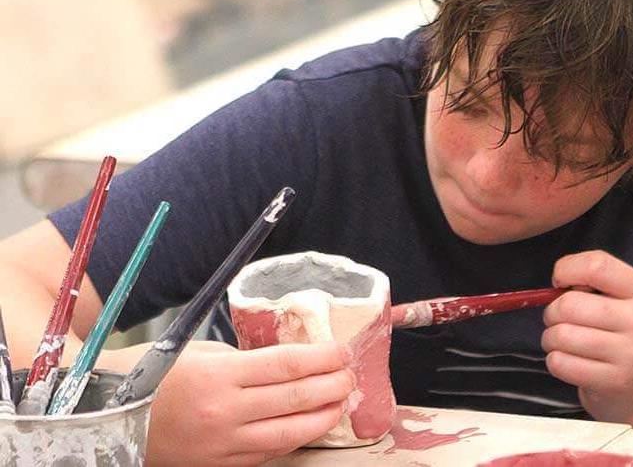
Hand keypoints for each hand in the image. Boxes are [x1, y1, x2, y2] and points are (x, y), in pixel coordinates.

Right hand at [104, 340, 354, 465]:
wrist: (106, 416)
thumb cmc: (153, 373)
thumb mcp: (201, 353)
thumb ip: (245, 360)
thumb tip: (289, 362)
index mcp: (220, 376)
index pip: (287, 365)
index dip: (322, 358)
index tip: (342, 351)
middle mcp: (225, 413)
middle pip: (295, 399)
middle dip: (332, 386)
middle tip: (351, 376)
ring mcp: (223, 444)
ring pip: (288, 434)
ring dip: (322, 417)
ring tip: (341, 402)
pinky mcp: (218, 465)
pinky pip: (266, 454)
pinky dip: (293, 439)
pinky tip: (309, 427)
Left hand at [541, 250, 632, 423]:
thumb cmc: (617, 334)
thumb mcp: (618, 299)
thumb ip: (591, 280)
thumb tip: (559, 281)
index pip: (597, 265)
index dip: (566, 269)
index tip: (560, 282)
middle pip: (569, 304)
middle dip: (552, 312)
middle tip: (560, 321)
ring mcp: (631, 354)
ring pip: (560, 335)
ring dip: (550, 339)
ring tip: (565, 343)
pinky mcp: (614, 382)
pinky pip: (559, 363)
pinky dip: (555, 361)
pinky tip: (571, 362)